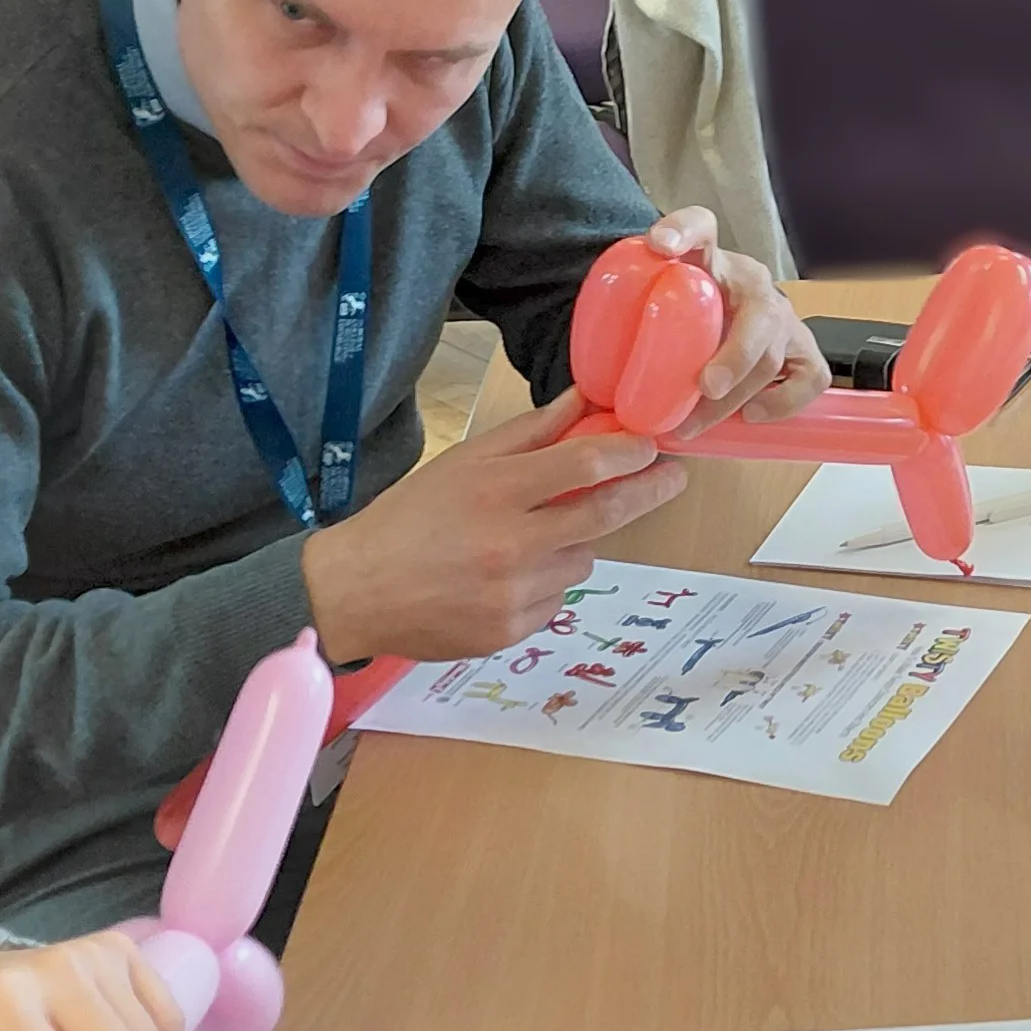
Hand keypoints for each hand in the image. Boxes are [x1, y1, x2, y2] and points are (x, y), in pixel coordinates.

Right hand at [301, 388, 685, 665]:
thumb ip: (529, 434)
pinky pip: (556, 598)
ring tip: (530, 537)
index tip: (653, 445)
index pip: (584, 467)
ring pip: (581, 559)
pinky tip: (506, 575)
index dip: (630, 453)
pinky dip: (547, 581)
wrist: (356, 591)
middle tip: (673, 478)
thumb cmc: (408, 518)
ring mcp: (514, 595)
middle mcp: (510, 546)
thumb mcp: (463, 463)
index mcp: (495, 493)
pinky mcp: (512, 631)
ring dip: (575, 542)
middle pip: (605, 515)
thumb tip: (584, 400)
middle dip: (648, 491)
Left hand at [641, 208, 825, 429]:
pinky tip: (751, 414)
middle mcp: (751, 283)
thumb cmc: (675, 320)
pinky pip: (811, 375)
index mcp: (709, 258)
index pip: (700, 226)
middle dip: (735, 354)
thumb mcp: (648, 305)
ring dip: (737, 395)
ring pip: (774, 355)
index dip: (682, 230)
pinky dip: (785, 400)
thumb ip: (623, 316)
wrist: (710, 327)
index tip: (658, 246)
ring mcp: (782, 318)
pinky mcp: (801, 350)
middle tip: (704, 385)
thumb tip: (592, 380)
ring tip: (696, 423)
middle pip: (758, 313)